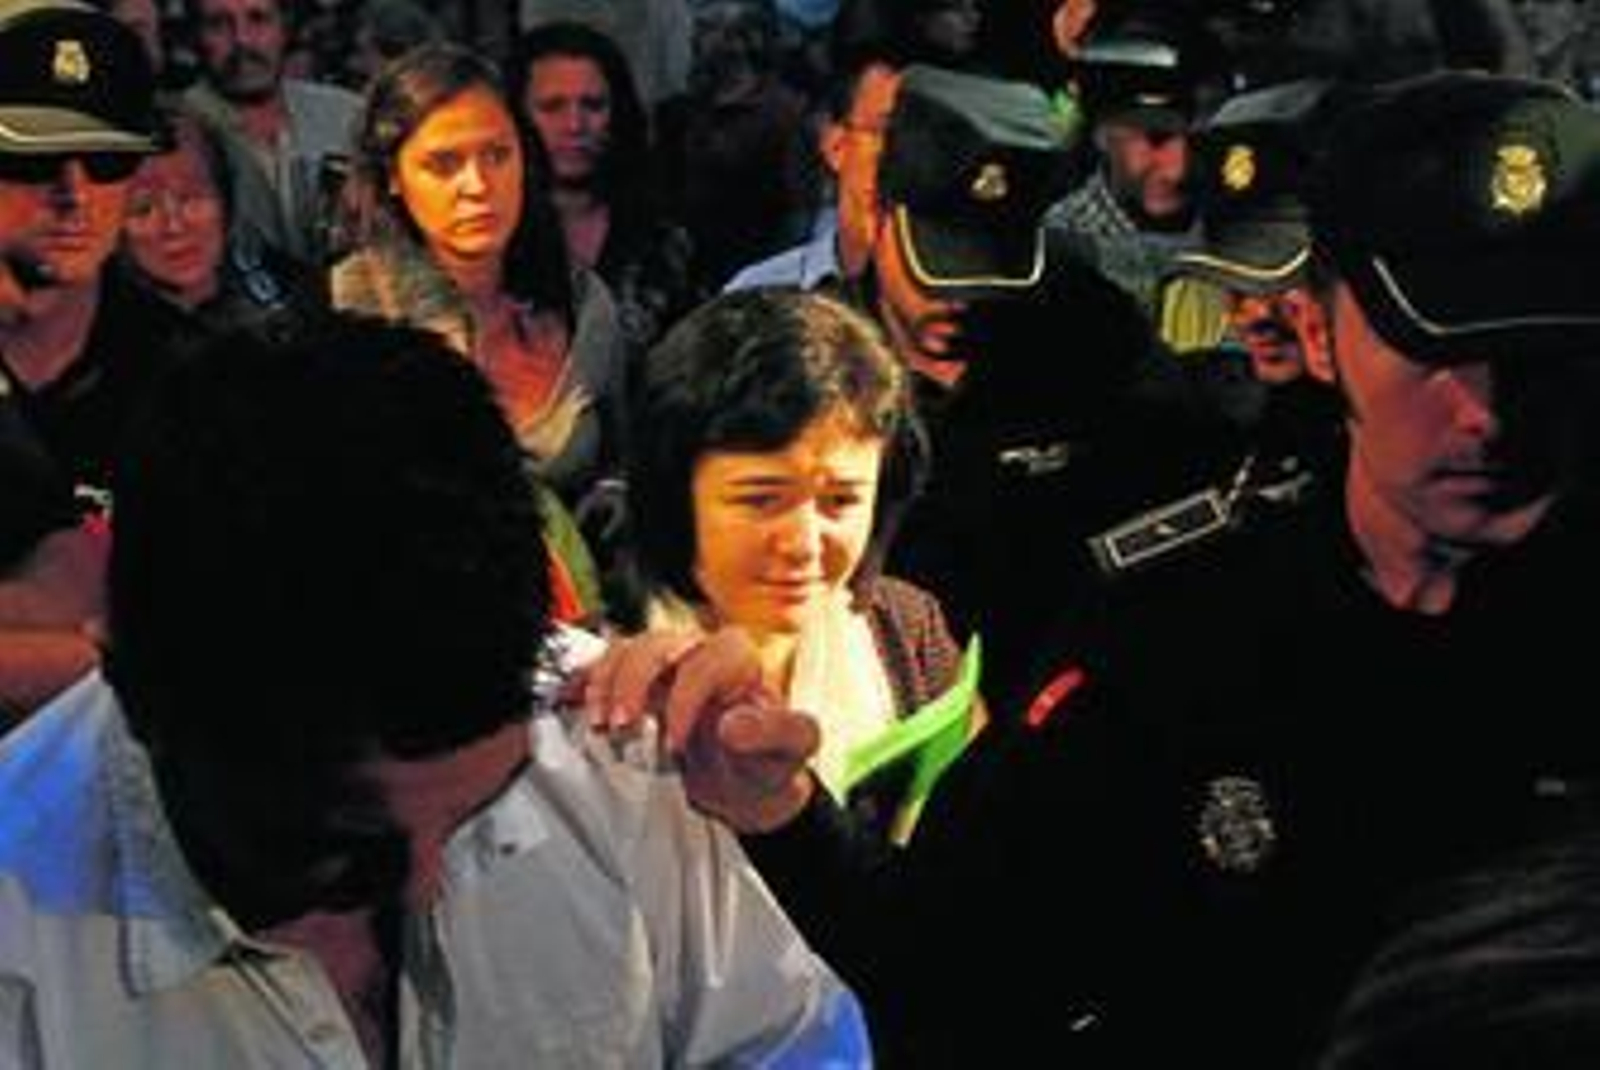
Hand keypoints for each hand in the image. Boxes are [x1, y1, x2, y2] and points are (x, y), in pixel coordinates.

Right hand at [582, 628, 820, 832]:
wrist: (746, 786)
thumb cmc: (767, 762)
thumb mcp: (791, 752)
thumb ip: (776, 733)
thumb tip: (734, 724)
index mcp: (739, 662)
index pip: (703, 663)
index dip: (684, 700)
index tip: (675, 742)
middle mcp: (699, 656)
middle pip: (655, 644)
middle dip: (632, 683)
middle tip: (621, 726)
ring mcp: (665, 672)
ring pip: (626, 651)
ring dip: (604, 684)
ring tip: (600, 724)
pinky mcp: (640, 689)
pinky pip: (607, 669)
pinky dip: (586, 683)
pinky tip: (573, 701)